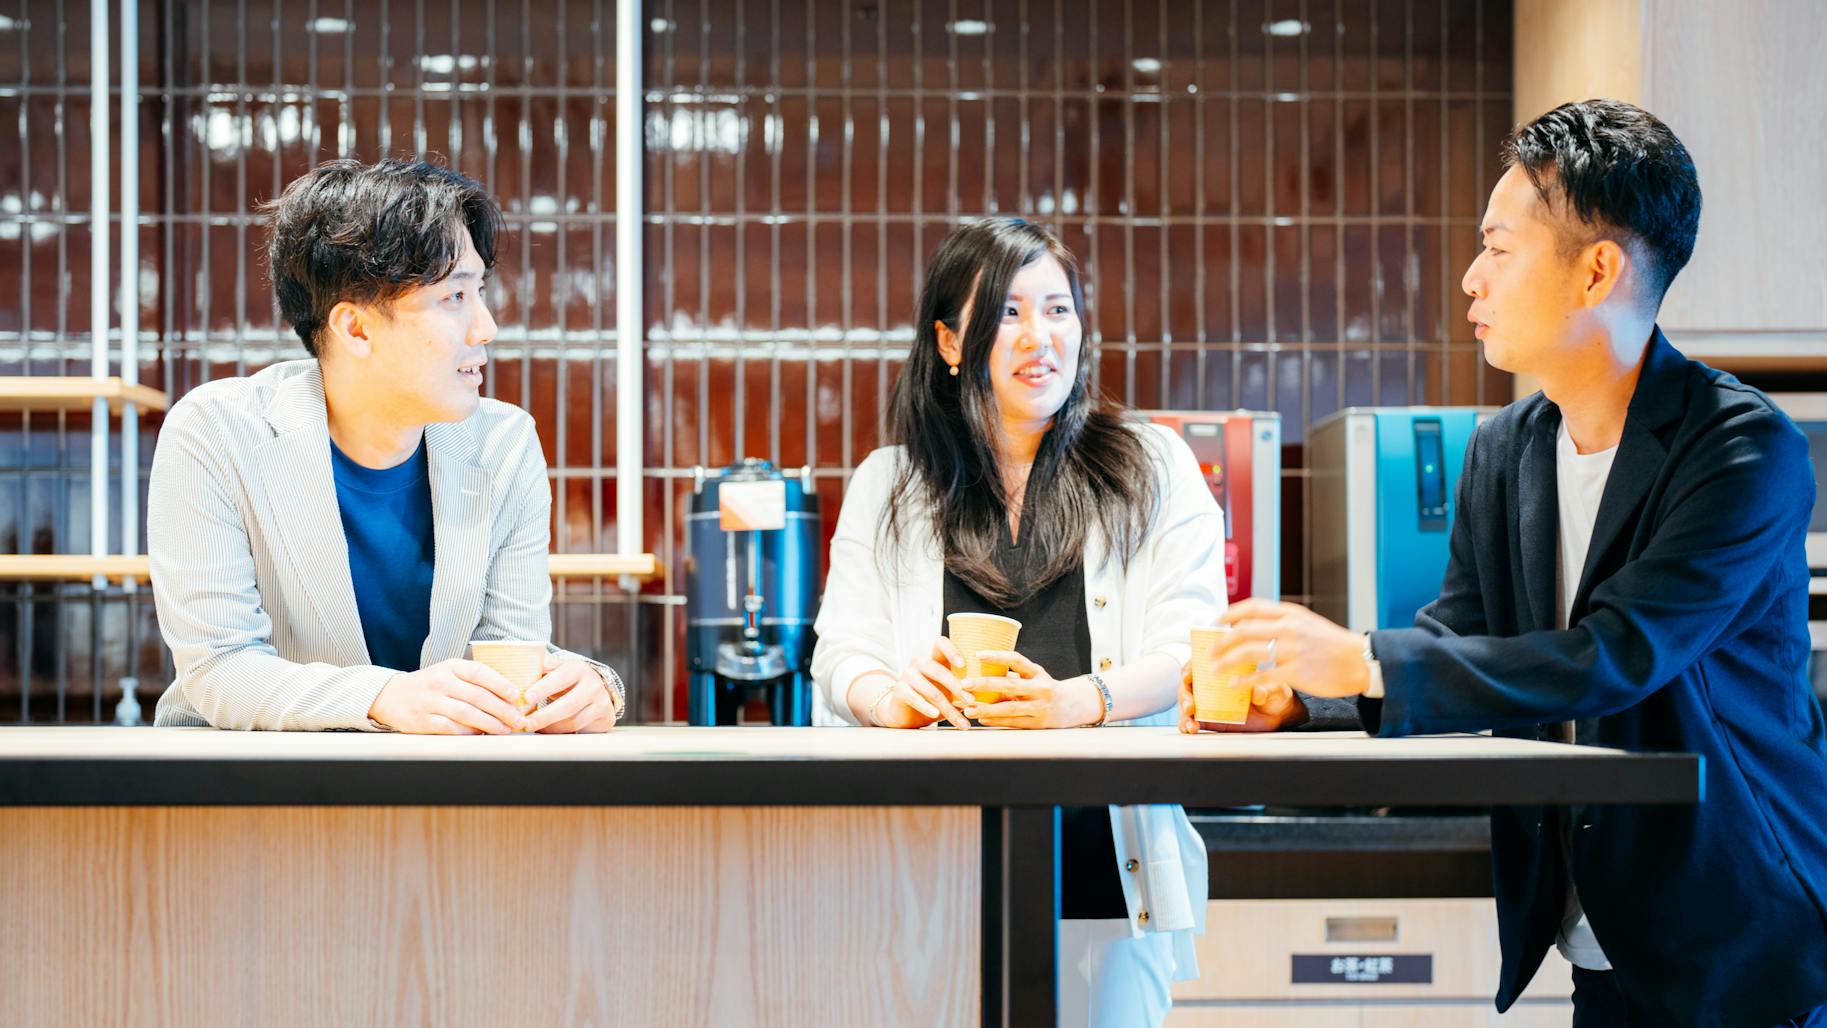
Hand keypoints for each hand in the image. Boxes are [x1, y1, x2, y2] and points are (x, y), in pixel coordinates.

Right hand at [369, 658, 526, 734]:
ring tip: (505, 729)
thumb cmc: (430, 685)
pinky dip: (468, 732)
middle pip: (478, 696)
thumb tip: (508, 696)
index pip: (480, 672)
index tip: (517, 695)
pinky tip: (480, 734)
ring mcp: (430, 701)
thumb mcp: (449, 673)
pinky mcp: (422, 720)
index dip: (501, 684)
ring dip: (490, 723)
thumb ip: (474, 680)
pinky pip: (451, 728)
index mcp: (451, 667)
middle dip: (502, 709)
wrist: (391, 696)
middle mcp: (440, 681)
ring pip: (467, 713)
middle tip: (517, 718)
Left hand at [522, 655, 620, 732]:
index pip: (560, 678)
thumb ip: (539, 667)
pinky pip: (579, 729)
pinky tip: (548, 729)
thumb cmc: (567, 680)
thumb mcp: (556, 669)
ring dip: (550, 727)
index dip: (543, 688)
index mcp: (578, 668)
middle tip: (525, 722)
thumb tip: (517, 665)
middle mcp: (593, 684)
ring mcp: (602, 702)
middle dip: (544, 716)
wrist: (595, 689)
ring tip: (533, 726)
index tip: (527, 698)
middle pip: (568, 705)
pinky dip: (560, 731)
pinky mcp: (606, 717)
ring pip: (573, 721)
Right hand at [871, 637, 973, 729]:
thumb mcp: (949, 690)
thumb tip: (992, 691)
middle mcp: (918, 662)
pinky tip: (935, 715)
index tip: (964, 665)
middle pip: (938, 670)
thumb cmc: (933, 698)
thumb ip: (964, 686)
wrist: (906, 714)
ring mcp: (907, 675)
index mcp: (933, 657)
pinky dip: (926, 707)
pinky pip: (914, 697)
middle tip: (972, 701)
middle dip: (957, 687)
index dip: (952, 650)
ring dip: (948, 707)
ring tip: (961, 720)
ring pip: (930, 690)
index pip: (940, 643)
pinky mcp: (899, 690)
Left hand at [960, 650, 1102, 729]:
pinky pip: (1013, 723)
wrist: (1072, 706)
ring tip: (967, 708)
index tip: (977, 655)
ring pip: (1009, 708)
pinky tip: (981, 719)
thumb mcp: (1034, 676)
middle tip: (964, 684)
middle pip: (1009, 686)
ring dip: (986, 709)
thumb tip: (979, 671)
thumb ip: (1012, 675)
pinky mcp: (1038, 724)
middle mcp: (1041, 689)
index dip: (998, 656)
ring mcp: (1041, 708)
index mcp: (1038, 672)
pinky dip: (996, 721)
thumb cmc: (1044, 687)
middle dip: (985, 685)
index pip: (1017, 660)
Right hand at [1177, 662, 1308, 732]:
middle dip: (1185, 696)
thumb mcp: (1275, 689)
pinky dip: (1187, 726)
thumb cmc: (1275, 694)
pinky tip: (1190, 729)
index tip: (1188, 676)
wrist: (1278, 715)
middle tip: (1190, 706)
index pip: (1200, 665)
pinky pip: (1193, 722)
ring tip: (1191, 724)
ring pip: (1187, 705)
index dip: (1190, 668)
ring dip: (1184, 714)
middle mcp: (1212, 685)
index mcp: (1224, 670)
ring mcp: (1209, 703)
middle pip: (1189, 686)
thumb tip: (1258, 692)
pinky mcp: (1210, 720)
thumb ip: (1268, 689)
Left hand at [1210, 598, 1370, 698]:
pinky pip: (1262, 676)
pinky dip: (1244, 681)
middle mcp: (1289, 629)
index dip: (1229, 614)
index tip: (1215, 622)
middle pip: (1243, 631)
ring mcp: (1293, 651)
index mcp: (1290, 613)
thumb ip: (1282, 622)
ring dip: (1226, 662)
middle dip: (1221, 642)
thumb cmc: (1332, 644)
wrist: (1359, 661)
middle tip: (1209, 651)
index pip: (1252, 607)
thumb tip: (1252, 626)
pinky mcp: (1297, 673)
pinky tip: (1234, 684)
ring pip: (1248, 653)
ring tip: (1214, 669)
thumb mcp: (1307, 623)